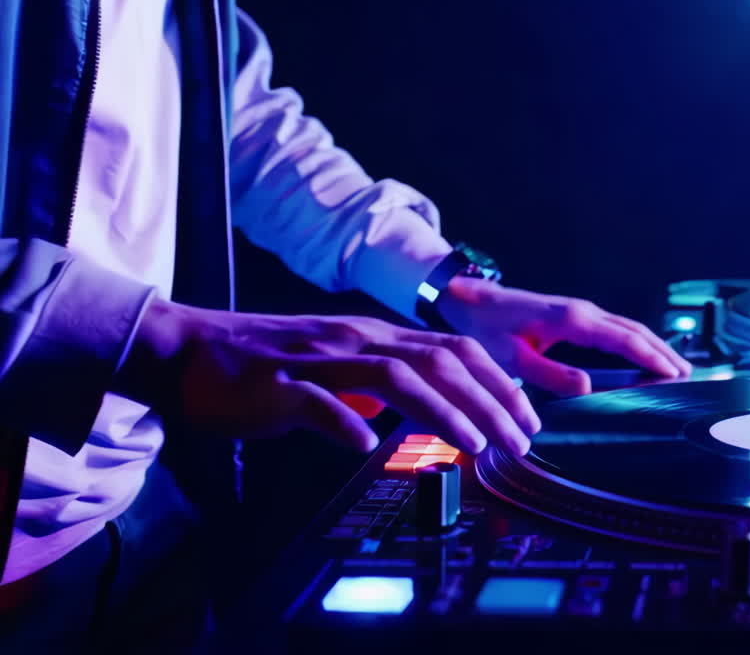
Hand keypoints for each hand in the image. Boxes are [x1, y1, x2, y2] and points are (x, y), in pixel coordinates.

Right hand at [114, 299, 540, 454]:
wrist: (189, 350)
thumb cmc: (268, 366)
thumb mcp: (340, 368)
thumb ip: (384, 383)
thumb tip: (430, 410)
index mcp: (375, 336)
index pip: (454, 350)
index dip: (497, 381)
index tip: (527, 416)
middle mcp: (356, 340)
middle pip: (438, 362)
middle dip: (487, 400)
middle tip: (518, 439)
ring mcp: (317, 361)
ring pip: (394, 376)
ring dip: (441, 410)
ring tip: (473, 443)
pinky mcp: (275, 386)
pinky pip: (315, 403)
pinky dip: (344, 422)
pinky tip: (366, 446)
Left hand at [437, 279, 691, 395]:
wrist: (469, 300)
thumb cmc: (487, 329)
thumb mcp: (512, 357)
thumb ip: (549, 373)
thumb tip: (587, 386)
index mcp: (571, 319)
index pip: (622, 339)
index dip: (650, 357)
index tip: (673, 373)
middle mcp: (583, 311)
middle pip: (634, 331)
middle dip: (663, 352)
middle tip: (689, 377)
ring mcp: (582, 311)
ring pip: (629, 327)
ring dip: (655, 347)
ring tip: (679, 369)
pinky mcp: (578, 316)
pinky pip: (617, 329)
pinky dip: (639, 342)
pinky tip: (649, 356)